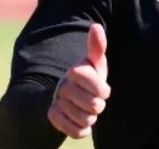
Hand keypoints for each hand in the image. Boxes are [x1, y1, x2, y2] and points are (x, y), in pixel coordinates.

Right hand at [47, 23, 110, 137]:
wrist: (67, 94)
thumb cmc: (88, 76)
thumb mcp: (95, 62)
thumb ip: (97, 47)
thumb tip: (96, 26)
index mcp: (76, 71)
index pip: (100, 89)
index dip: (104, 91)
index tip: (102, 88)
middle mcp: (64, 86)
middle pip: (95, 106)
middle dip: (99, 105)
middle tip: (94, 100)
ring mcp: (57, 102)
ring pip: (86, 119)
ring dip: (90, 117)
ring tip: (86, 108)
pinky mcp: (54, 117)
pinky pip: (75, 131)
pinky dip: (81, 129)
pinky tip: (80, 119)